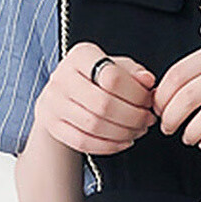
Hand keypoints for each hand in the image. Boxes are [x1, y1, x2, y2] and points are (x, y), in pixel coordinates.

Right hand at [35, 41, 156, 154]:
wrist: (64, 95)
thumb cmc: (97, 79)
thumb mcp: (118, 67)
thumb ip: (135, 74)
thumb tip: (148, 81)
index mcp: (81, 55)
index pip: (112, 76)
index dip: (136, 94)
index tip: (149, 102)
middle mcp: (62, 76)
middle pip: (103, 103)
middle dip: (133, 117)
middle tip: (147, 120)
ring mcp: (54, 102)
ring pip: (94, 125)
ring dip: (123, 132)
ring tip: (138, 131)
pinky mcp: (52, 124)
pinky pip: (82, 142)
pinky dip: (108, 146)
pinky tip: (124, 141)